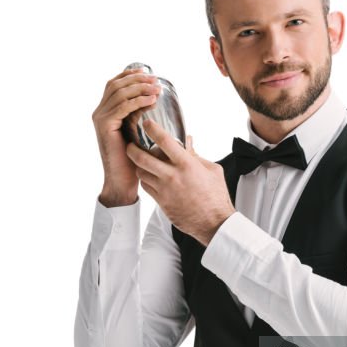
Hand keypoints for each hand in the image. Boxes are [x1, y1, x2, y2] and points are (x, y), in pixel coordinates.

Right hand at [91, 68, 162, 206]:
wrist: (123, 180)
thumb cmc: (133, 159)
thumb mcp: (136, 131)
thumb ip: (139, 115)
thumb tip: (156, 99)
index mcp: (105, 111)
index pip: (114, 84)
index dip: (129, 75)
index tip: (147, 72)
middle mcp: (99, 112)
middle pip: (116, 85)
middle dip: (137, 79)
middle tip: (156, 80)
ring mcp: (100, 118)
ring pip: (120, 93)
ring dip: (140, 88)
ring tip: (157, 89)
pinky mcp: (105, 126)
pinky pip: (122, 107)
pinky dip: (138, 101)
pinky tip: (151, 101)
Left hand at [126, 119, 235, 245]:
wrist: (214, 223)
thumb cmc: (216, 196)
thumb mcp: (212, 170)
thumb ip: (196, 156)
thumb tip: (188, 143)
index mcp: (187, 165)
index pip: (165, 141)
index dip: (153, 129)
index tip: (147, 123)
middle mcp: (172, 176)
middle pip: (142, 158)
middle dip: (132, 149)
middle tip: (130, 144)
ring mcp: (165, 191)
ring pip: (141, 173)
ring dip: (138, 165)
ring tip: (139, 160)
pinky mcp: (161, 203)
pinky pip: (146, 187)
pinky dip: (145, 179)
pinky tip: (148, 175)